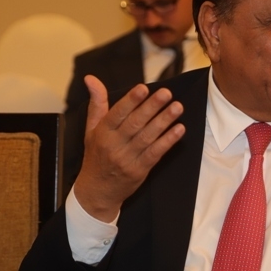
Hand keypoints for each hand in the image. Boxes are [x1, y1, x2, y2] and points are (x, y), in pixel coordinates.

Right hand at [73, 75, 184, 221]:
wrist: (97, 191)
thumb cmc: (96, 156)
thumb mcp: (91, 129)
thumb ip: (97, 103)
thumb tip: (90, 78)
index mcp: (102, 132)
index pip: (117, 114)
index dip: (131, 101)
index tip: (144, 88)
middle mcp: (113, 145)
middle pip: (135, 123)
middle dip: (152, 107)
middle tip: (167, 93)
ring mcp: (127, 159)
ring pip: (147, 137)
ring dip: (164, 121)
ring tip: (177, 107)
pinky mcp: (139, 170)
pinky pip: (155, 153)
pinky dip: (168, 141)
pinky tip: (179, 130)